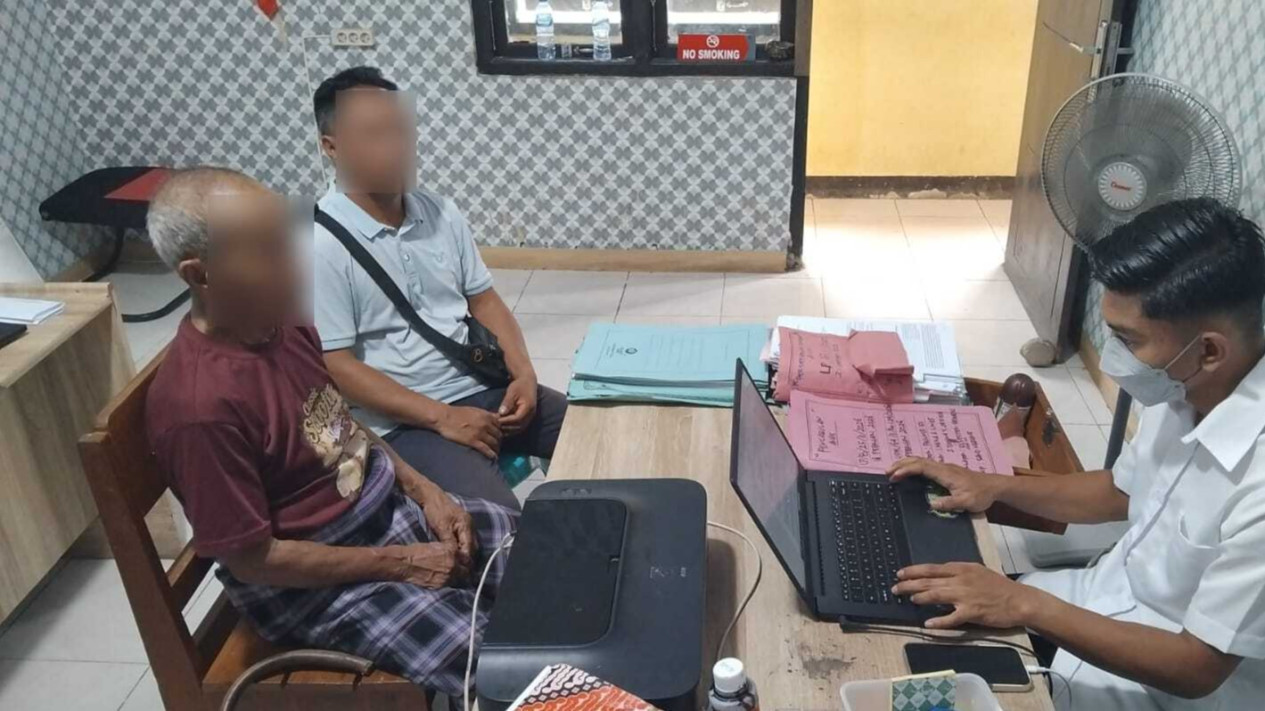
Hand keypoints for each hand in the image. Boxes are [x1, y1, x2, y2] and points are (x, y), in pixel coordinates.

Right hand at [391, 541, 470, 587]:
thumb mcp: (438, 546)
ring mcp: (445, 579)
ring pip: (458, 581)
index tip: (469, 564)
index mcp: (451, 555)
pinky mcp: (438, 586)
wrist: (405, 564)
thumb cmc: (418, 552)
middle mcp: (451, 568)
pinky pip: (448, 585)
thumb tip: (460, 555)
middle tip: (466, 572)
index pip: (468, 561)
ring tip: (454, 576)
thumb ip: (451, 551)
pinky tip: (445, 579)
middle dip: (466, 572)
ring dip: (458, 578)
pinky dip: (448, 582)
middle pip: (466, 573)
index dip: (469, 563)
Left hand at [420, 490, 477, 564]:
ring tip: (458, 567)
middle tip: (460, 572)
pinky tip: (456, 556)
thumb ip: (450, 542)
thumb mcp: (441, 527)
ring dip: (465, 554)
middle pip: (472, 546)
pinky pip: (464, 540)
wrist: (430, 496)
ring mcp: (466, 525)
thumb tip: (456, 557)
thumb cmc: (435, 511)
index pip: (470, 546)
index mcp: (466, 524)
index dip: (466, 559)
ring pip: (469, 544)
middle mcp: (469, 525)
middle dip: (467, 559)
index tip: (461, 570)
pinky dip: (461, 548)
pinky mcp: (461, 526)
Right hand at [436, 405, 500, 458]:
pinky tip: (493, 458)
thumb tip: (496, 418)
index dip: (500, 431)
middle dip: (499, 441)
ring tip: (495, 453)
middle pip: (499, 435)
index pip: (500, 425)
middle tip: (497, 446)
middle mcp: (485, 424)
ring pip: (494, 443)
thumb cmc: (457, 413)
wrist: (444, 417)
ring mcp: (480, 433)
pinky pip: (486, 449)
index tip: (498, 436)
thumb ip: (486, 415)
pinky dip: (491, 454)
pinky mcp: (473, 441)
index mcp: (486, 415)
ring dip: (496, 449)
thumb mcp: (475, 410)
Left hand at [498, 376, 537, 434]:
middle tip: (495, 426)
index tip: (496, 420)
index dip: (506, 421)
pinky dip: (511, 428)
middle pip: (519, 426)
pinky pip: (519, 427)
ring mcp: (529, 417)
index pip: (517, 419)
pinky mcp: (527, 418)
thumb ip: (507, 402)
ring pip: (519, 429)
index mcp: (528, 407)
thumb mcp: (512, 391)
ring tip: (497, 427)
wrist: (528, 382)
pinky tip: (502, 427)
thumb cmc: (520, 385)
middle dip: (506, 427)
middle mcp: (531, 414)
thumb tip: (501, 413)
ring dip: (509, 430)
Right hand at [887, 457, 1004, 513]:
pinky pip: (926, 465)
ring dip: (906, 464)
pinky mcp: (946, 471)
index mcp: (945, 473)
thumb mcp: (966, 502)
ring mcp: (945, 467)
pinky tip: (910, 472)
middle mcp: (943, 467)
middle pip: (918, 460)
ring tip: (893, 470)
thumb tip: (931, 504)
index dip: (906, 470)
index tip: (894, 477)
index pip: (921, 467)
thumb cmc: (980, 494)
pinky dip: (914, 466)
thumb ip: (949, 503)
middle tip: (887, 472)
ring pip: (921, 460)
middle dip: (901, 464)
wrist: (994, 486)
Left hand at [892, 562, 1042, 628]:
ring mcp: (966, 596)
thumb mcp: (977, 571)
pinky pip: (951, 618)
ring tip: (909, 600)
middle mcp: (961, 580)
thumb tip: (938, 576)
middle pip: (929, 581)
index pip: (932, 568)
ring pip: (936, 595)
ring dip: (920, 597)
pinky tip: (928, 623)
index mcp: (961, 568)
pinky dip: (939, 621)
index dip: (914, 571)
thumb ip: (958, 573)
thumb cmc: (998, 586)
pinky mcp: (972, 612)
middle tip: (895, 588)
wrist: (1019, 600)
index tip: (900, 573)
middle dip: (909, 584)